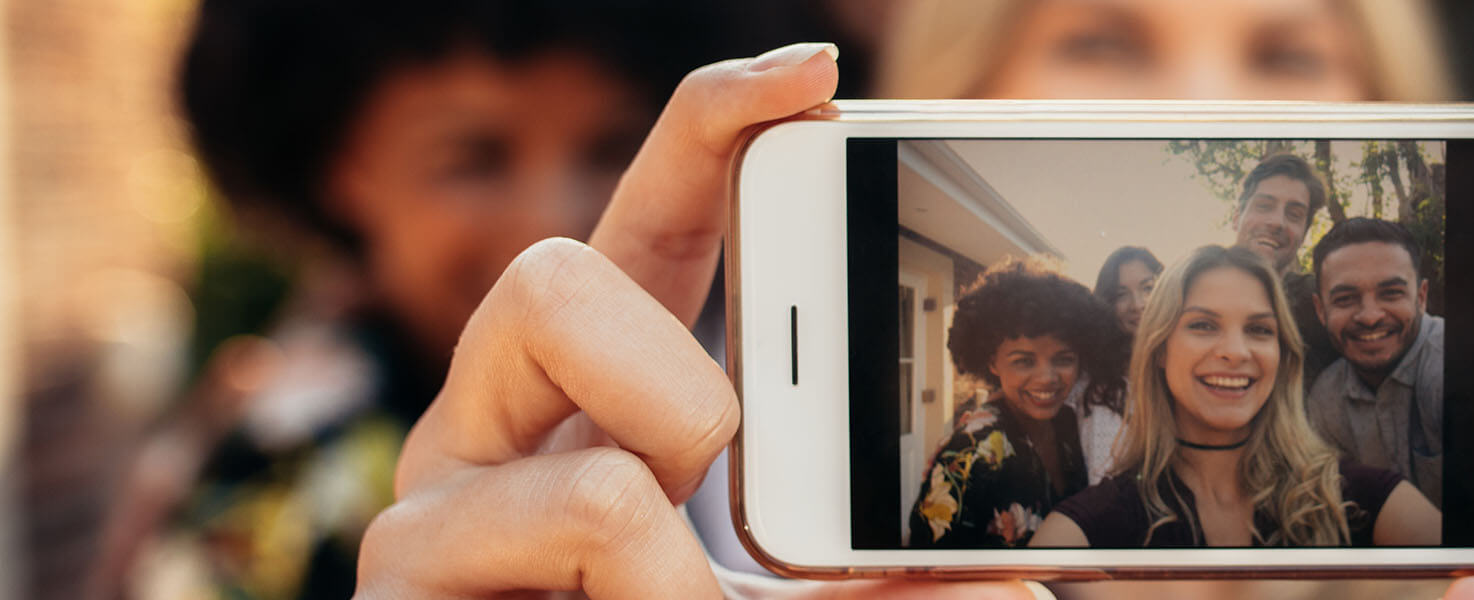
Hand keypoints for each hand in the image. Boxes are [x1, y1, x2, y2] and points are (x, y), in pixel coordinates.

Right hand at [354, 43, 1035, 599]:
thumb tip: (1022, 577)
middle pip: (552, 276)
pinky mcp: (395, 587)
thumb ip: (871, 570)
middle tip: (710, 490)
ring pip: (583, 451)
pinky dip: (648, 599)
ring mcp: (431, 511)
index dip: (712, 131)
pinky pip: (572, 524)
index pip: (648, 226)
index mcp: (593, 404)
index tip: (812, 75)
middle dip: (676, 389)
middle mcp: (495, 432)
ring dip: (667, 533)